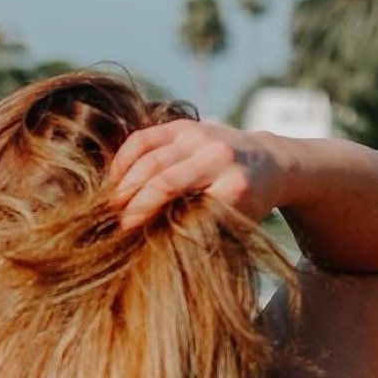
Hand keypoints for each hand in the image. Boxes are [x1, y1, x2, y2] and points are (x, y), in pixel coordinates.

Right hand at [104, 120, 285, 232]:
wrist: (268, 162)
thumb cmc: (247, 205)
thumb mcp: (234, 226)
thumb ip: (202, 233)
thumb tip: (155, 251)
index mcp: (234, 186)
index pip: (184, 209)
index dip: (153, 224)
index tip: (131, 241)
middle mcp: (218, 156)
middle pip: (162, 182)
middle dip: (133, 207)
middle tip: (114, 229)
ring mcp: (199, 136)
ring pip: (148, 159)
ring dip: (123, 186)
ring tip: (109, 209)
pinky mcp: (184, 126)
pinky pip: (143, 139)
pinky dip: (123, 160)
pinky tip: (113, 181)